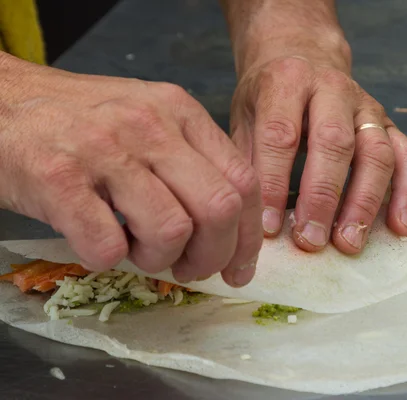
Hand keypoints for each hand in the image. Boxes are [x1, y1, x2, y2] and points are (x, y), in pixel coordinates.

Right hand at [0, 53, 261, 286]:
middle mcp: (150, 126)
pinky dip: (108, 260)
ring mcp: (105, 149)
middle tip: (190, 268)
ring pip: (172, 230)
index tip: (239, 267)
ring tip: (136, 249)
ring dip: (158, 259)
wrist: (0, 101)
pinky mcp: (59, 178)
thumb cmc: (81, 121)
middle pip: (220, 208)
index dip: (248, 236)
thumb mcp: (149, 120)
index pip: (243, 181)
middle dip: (213, 255)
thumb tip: (232, 228)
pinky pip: (108, 247)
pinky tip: (97, 241)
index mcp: (180, 112)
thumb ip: (192, 162)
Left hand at [229, 36, 406, 254]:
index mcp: (287, 82)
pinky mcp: (389, 124)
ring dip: (364, 202)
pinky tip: (399, 227)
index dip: (274, 183)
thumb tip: (251, 215)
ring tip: (350, 243)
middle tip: (311, 240)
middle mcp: (332, 89)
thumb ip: (249, 157)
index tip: (269, 227)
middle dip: (323, 197)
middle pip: (334, 143)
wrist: (302, 53)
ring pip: (376, 153)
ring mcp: (367, 107)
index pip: (281, 136)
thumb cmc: (269, 93)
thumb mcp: (245, 114)